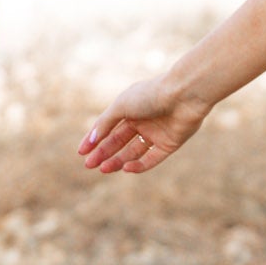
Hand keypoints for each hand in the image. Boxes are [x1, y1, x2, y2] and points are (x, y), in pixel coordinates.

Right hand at [78, 77, 209, 175]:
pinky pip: (152, 158)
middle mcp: (143, 121)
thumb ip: (105, 123)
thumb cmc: (150, 95)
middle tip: (89, 166)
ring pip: (133, 152)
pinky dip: (139, 165)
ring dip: (118, 161)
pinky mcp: (170, 144)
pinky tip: (126, 168)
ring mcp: (156, 134)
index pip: (108, 128)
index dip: (94, 140)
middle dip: (104, 154)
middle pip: (119, 142)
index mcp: (130, 108)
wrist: (183, 95)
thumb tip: (90, 140)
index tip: (82, 153)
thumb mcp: (121, 106)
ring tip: (104, 169)